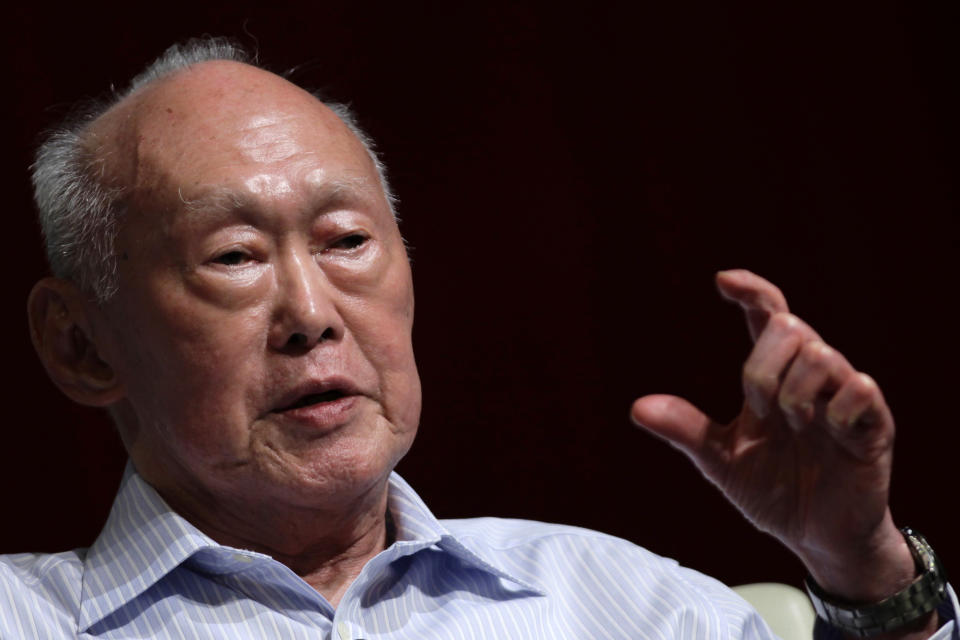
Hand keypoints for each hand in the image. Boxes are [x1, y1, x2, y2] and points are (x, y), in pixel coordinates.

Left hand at [631, 269, 916, 603]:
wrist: (814, 537)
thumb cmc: (772, 491)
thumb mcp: (722, 461)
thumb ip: (686, 430)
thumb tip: (637, 407)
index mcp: (775, 377)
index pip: (768, 313)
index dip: (751, 290)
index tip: (721, 281)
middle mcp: (810, 377)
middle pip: (789, 327)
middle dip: (761, 368)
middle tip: (759, 411)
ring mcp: (844, 397)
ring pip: (821, 352)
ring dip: (793, 390)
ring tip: (792, 425)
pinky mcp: (874, 424)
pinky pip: (860, 387)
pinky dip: (835, 406)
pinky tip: (826, 430)